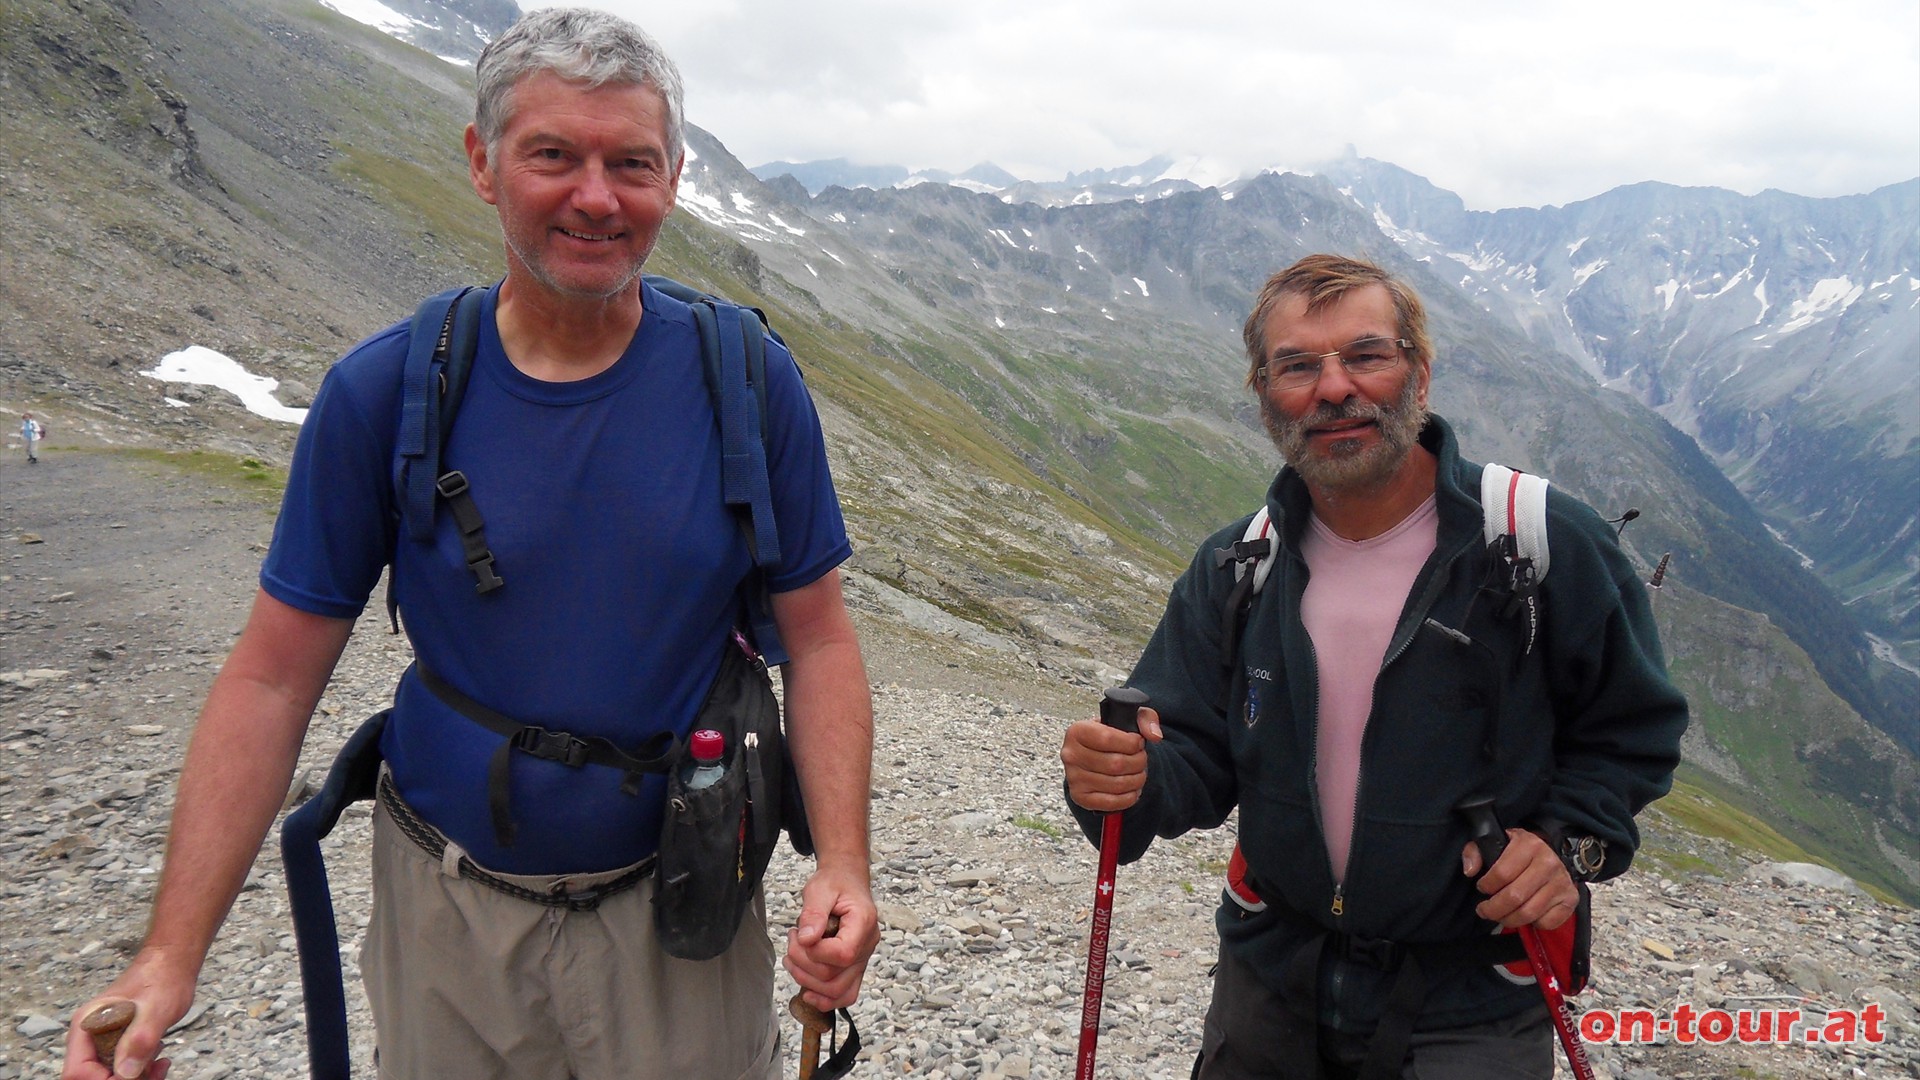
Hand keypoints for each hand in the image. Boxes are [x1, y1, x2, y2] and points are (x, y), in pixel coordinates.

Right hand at [61, 949, 192, 1079]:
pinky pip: (123, 1071)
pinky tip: (160, 1061)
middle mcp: (89, 1037)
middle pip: (91, 1077)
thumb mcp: (155, 1009)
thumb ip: (139, 1039)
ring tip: (159, 1064)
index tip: (130, 1076)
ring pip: (108, 1077)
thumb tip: (125, 1072)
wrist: (173, 965)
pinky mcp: (119, 1045)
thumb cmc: (162, 978)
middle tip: (151, 1073)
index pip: (77, 1071)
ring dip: (134, 1079)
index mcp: (86, 1026)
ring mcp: (103, 1042)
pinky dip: (141, 1074)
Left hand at [783, 862, 878, 1012]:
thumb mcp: (820, 889)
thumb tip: (806, 939)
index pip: (842, 954)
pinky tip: (807, 991)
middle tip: (793, 941)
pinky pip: (845, 994)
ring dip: (808, 982)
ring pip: (839, 992)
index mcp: (863, 924)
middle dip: (804, 965)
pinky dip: (824, 999)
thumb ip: (813, 913)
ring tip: (794, 958)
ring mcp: (862, 960)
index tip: (800, 935)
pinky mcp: (854, 967)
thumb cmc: (836, 883)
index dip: (815, 952)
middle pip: (836, 978)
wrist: (846, 881)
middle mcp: (867, 946)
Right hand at [1060, 706, 1162, 811]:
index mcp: (1077, 731)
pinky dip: (1129, 797)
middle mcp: (1071, 755)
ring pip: (1116, 784)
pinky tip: (1133, 789)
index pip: (1107, 738)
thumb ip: (1145, 718)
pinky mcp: (1080, 797)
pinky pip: (1111, 802)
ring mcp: (1073, 778)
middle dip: (1138, 762)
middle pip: (1115, 764)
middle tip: (1142, 759)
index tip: (1138, 743)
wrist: (1094, 755)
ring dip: (1137, 780)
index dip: (1131, 743)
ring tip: (1139, 773)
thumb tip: (1154, 735)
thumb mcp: (1127, 718)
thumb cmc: (1110, 736)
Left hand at [1461, 828, 1578, 930]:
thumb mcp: (1495, 843)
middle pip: (1515, 897)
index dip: (1486, 886)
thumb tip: (1470, 870)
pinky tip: (1525, 914)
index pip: (1501, 873)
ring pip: (1529, 913)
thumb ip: (1475, 852)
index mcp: (1529, 845)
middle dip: (1493, 909)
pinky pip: (1547, 922)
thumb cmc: (1517, 854)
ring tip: (1500, 915)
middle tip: (1484, 911)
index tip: (1481, 888)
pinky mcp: (1571, 899)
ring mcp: (1562, 882)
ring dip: (1509, 919)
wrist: (1550, 856)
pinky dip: (1533, 924)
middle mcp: (1549, 862)